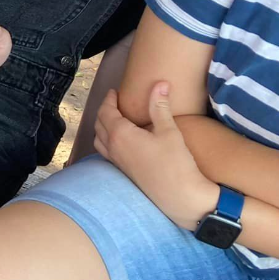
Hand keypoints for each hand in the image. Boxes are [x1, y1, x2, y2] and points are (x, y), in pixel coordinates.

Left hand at [94, 82, 217, 230]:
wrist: (179, 196)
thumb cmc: (175, 163)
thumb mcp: (169, 131)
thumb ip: (160, 106)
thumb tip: (160, 83)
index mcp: (119, 134)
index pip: (106, 111)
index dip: (109, 100)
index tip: (114, 92)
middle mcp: (112, 147)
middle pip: (99, 123)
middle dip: (104, 110)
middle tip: (113, 102)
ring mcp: (115, 161)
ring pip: (99, 138)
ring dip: (102, 125)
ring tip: (113, 118)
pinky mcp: (122, 171)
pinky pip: (105, 151)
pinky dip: (105, 140)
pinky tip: (119, 141)